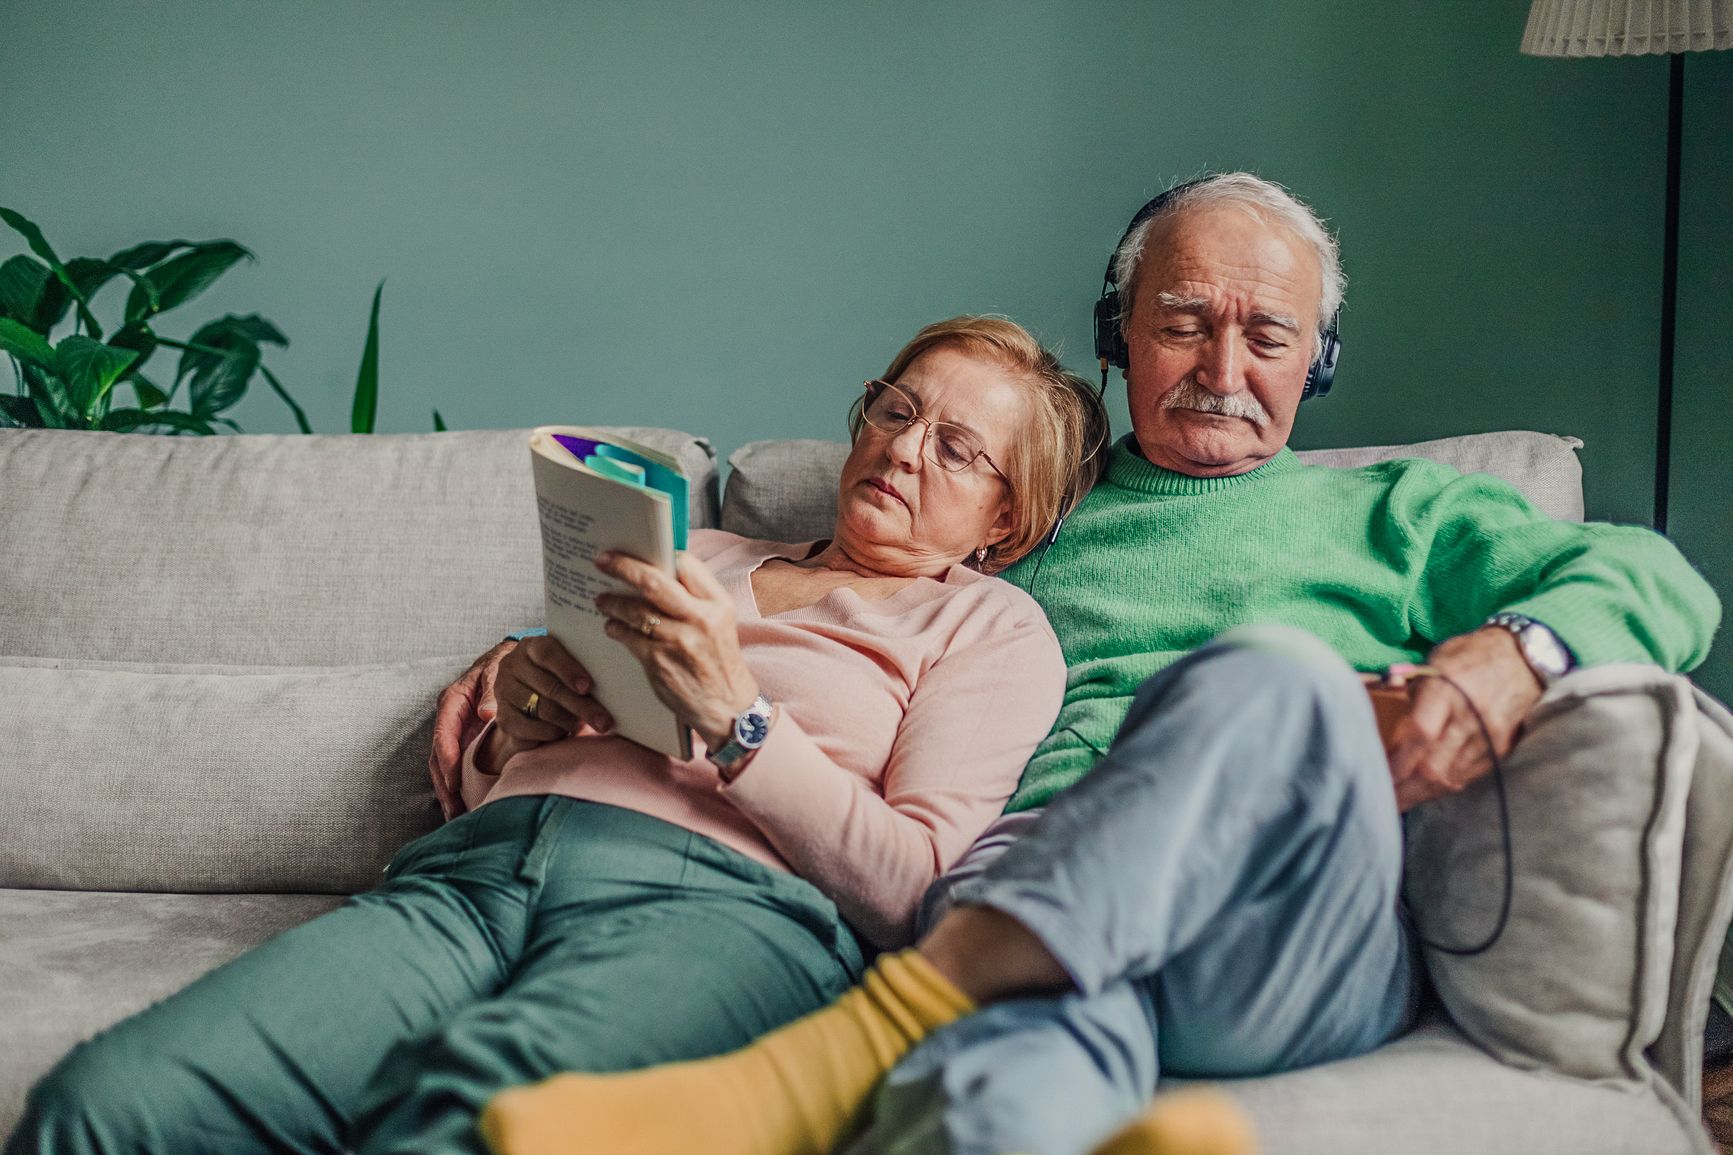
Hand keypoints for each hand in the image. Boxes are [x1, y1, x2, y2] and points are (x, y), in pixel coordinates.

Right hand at [429, 639, 515, 819]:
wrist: (508, 657)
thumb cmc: (501, 661)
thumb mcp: (495, 668)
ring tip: (458, 816)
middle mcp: (449, 718)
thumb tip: (485, 713)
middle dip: (444, 785)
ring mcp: (456, 730)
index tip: (453, 783)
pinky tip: (467, 803)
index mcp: (452, 701)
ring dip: (449, 791)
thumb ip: (490, 688)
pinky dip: (460, 785)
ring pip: (445, 765)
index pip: (443, 735)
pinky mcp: (466, 739)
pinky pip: (458, 764)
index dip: (447, 760)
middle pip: (439, 757)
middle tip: (454, 811)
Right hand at [486, 635, 616, 771]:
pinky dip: (553, 733)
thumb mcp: (567, 669)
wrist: (528, 703)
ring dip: (569, 721)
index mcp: (531, 646)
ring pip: (543, 709)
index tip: (588, 687)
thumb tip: (612, 684)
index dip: (569, 670)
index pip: (547, 653)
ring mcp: (504, 691)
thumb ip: (581, 671)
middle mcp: (512, 665)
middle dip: (581, 706)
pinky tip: (564, 732)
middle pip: (549, 687)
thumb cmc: (559, 681)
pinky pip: (533, 729)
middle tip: (604, 721)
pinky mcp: (503, 717)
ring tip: (584, 725)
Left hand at [594, 550, 759, 752]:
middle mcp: (700, 619)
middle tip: (603, 560)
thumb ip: (697, 597)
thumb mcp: (720, 622)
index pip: (686, 565)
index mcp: (718, 604)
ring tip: (602, 600)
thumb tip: (662, 571)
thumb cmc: (719, 661)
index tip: (638, 551)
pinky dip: (616, 629)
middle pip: (654, 583)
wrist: (727, 707)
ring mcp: (679, 641)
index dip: (660, 555)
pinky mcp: (659, 662)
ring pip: (635, 610)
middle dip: (624, 567)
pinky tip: (612, 627)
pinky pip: (628, 637)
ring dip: (613, 602)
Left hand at [1388, 626, 1543, 810]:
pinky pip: (1467, 777)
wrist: (1523, 660)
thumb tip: (1380, 699)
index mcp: (1447, 690)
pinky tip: (1424, 792)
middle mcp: (1470, 717)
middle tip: (1381, 800)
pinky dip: (1443, 787)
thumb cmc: (1470, 656)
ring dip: (1421, 794)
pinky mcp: (1501, 749)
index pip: (1420, 733)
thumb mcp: (1435, 661)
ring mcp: (1489, 736)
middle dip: (1404, 789)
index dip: (1398, 759)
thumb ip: (1407, 686)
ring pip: (1449, 778)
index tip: (1377, 772)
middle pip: (1433, 766)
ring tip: (1398, 803)